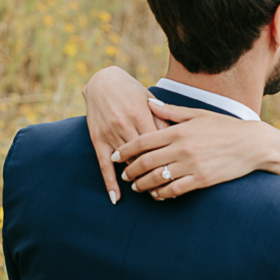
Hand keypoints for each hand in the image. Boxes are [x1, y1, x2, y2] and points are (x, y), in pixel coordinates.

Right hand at [82, 66, 166, 203]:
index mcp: (141, 114)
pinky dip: (110, 182)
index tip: (182, 172)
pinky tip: (116, 198)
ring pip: (127, 162)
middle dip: (157, 172)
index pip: (158, 143)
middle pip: (144, 156)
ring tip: (152, 194)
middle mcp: (125, 124)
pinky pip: (104, 165)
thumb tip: (178, 138)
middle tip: (170, 188)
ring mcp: (110, 133)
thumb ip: (163, 118)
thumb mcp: (149, 100)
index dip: (170, 158)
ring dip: (139, 179)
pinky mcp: (97, 139)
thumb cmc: (132, 91)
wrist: (102, 81)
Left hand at [110, 101, 265, 198]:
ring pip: (157, 178)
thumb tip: (149, 102)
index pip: (143, 141)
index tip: (115, 155)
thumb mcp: (198, 114)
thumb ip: (171, 112)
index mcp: (180, 130)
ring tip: (137, 187)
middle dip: (130, 170)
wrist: (252, 144)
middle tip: (123, 175)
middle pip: (146, 161)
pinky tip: (157, 195)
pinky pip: (174, 190)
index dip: (126, 149)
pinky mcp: (202, 180)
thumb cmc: (224, 127)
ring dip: (143, 184)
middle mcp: (183, 148)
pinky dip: (162, 194)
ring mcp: (192, 165)